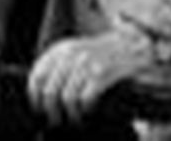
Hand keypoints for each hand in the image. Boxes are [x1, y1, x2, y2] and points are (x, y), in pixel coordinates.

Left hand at [28, 27, 154, 123]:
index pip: (37, 77)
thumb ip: (59, 69)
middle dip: (53, 113)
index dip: (35, 99)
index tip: (39, 111)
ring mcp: (88, 62)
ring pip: (67, 98)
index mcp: (61, 49)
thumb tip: (42, 98)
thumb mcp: (77, 55)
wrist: (134, 46)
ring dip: (71, 115)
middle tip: (58, 122)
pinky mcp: (103, 72)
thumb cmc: (104, 56)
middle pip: (50, 92)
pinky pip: (86, 98)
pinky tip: (90, 112)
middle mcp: (72, 53)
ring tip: (75, 121)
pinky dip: (86, 110)